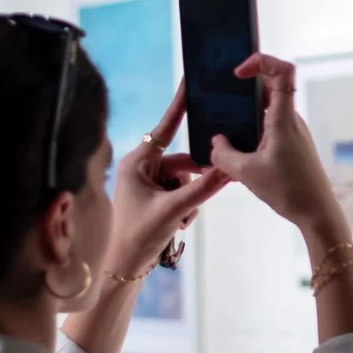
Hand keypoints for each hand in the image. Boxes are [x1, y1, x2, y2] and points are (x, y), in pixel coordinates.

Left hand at [108, 84, 229, 275]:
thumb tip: (228, 170)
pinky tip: (178, 224)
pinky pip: (181, 192)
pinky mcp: (154, 197)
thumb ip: (203, 188)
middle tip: (207, 189)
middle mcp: (141, 168)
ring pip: (184, 179)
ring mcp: (147, 183)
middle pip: (182, 161)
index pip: (164, 128)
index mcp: (137, 162)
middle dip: (193, 180)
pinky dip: (185, 206)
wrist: (124, 267)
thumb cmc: (139, 236)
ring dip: (189, 198)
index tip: (189, 85)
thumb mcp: (174, 210)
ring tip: (180, 220)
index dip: (179, 107)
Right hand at [210, 52, 342, 235]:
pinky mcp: (292, 146)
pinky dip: (251, 132)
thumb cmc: (289, 191)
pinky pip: (268, 129)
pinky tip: (236, 151)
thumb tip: (215, 143)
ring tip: (222, 128)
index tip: (238, 73)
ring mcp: (293, 132)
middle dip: (243, 89)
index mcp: (283, 118)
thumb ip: (224, 155)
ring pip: (266, 111)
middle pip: (269, 89)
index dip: (261, 61)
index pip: (282, 71)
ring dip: (245, 115)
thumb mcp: (246, 173)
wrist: (318, 213)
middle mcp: (291, 120)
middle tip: (220, 98)